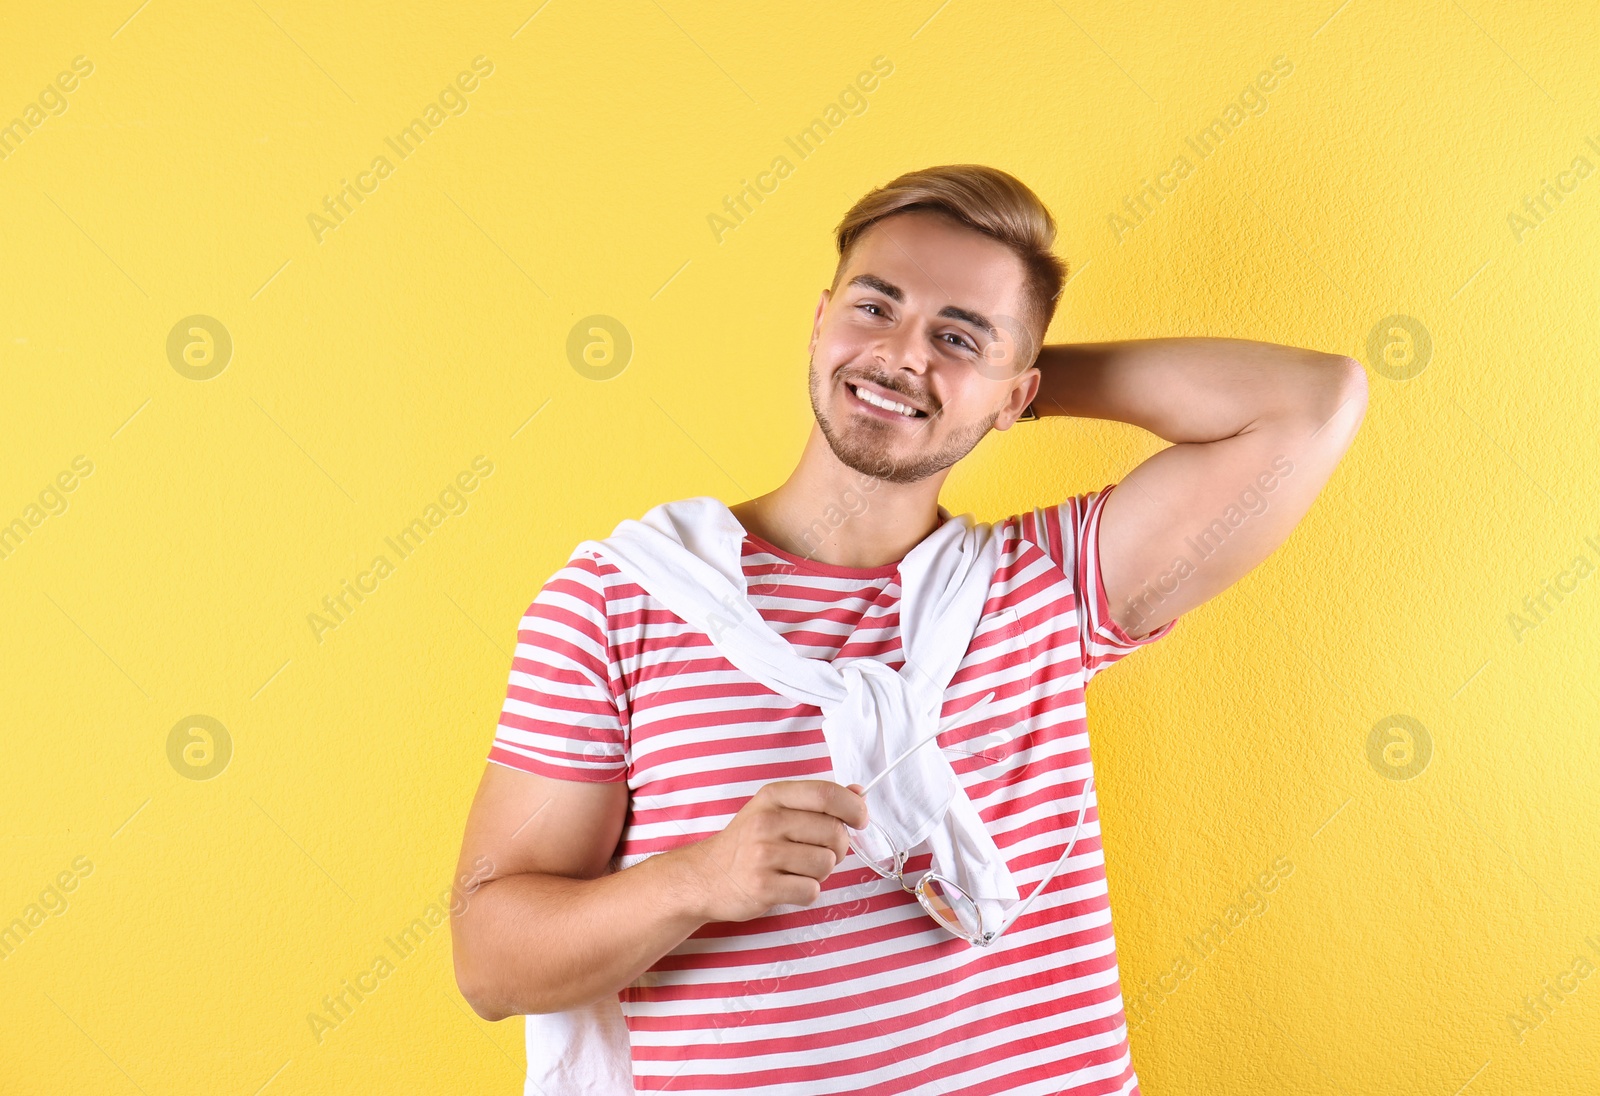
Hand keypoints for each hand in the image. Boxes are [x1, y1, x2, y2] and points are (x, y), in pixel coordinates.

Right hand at [679, 780, 868, 922]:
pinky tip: (787, 886)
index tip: (860, 820)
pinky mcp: (763, 887)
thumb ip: (817, 800)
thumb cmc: (748, 842)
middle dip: (838, 848)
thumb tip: (859, 793)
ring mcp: (763, 855)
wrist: (706, 876)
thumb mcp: (776, 809)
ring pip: (826, 865)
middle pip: (834, 834)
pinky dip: (806, 892)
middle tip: (820, 852)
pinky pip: (811, 891)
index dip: (853, 808)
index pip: (826, 794)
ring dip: (821, 872)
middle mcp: (767, 821)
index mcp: (774, 796)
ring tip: (798, 869)